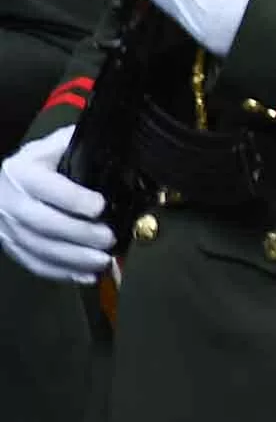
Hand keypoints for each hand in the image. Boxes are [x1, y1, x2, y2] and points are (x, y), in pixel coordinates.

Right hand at [0, 128, 113, 282]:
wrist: (3, 183)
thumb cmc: (41, 161)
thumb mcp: (55, 145)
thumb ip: (78, 145)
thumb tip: (118, 146)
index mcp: (22, 171)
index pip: (46, 187)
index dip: (73, 199)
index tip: (100, 206)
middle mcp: (9, 201)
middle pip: (43, 223)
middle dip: (79, 234)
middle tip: (108, 239)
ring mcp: (7, 227)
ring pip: (39, 248)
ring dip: (73, 258)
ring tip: (103, 261)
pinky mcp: (11, 245)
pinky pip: (34, 263)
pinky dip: (61, 272)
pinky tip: (86, 276)